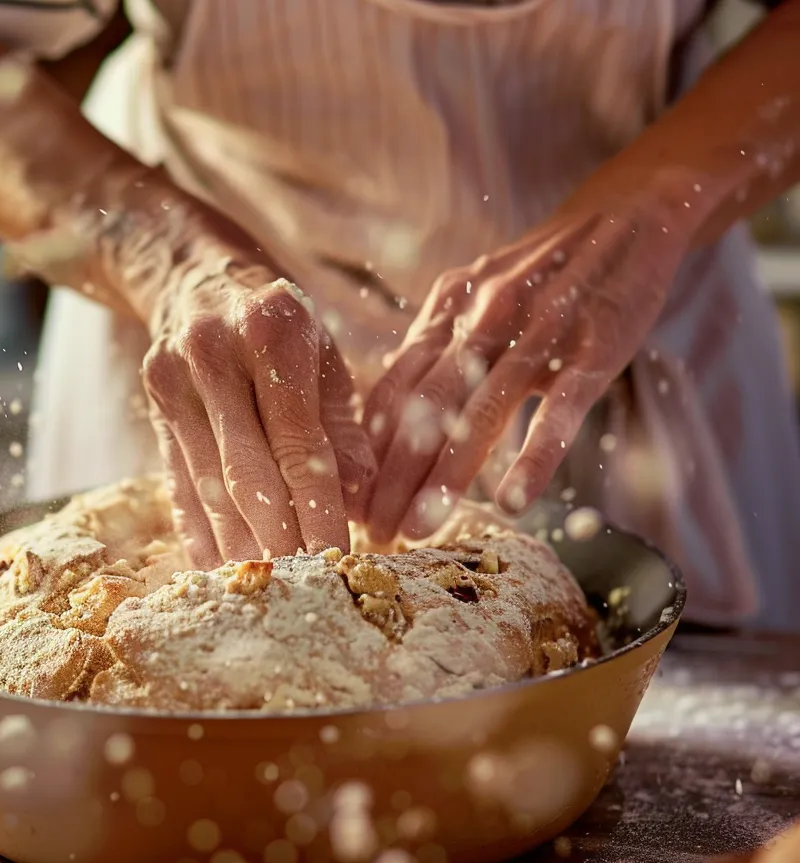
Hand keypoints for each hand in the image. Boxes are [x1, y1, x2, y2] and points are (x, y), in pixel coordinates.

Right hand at [138, 239, 375, 567]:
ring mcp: (172, 377)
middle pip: (247, 470)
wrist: (193, 273)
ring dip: (239, 542)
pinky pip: (175, 478)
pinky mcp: (151, 401)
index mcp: (272, 328)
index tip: (340, 555)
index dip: (318, 507)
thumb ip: (341, 423)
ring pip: (208, 482)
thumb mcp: (324, 352)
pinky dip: (197, 527)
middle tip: (305, 583)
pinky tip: (216, 566)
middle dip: (279, 536)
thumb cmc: (279, 320)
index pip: (298, 442)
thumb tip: (358, 494)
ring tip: (267, 583)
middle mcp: (213, 350)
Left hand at [360, 193, 688, 542]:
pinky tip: (513, 501)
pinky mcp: (595, 346)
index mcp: (447, 312)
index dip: (366, 449)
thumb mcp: (475, 299)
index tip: (348, 500)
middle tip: (373, 533)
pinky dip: (534, 456)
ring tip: (420, 528)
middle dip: (393, 476)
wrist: (629, 213)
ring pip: (481, 413)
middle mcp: (481, 319)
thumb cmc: (542, 273)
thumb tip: (391, 416)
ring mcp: (538, 331)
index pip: (392, 390)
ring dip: (446, 476)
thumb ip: (438, 352)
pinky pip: (561, 408)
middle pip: (423, 409)